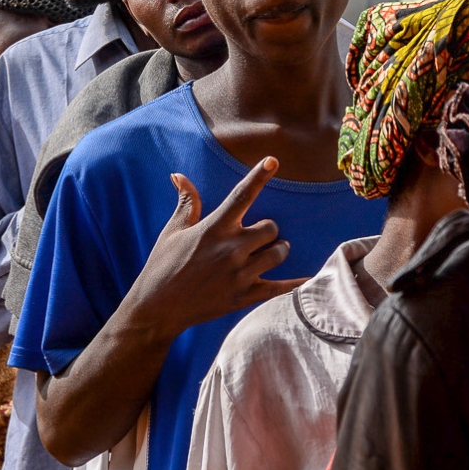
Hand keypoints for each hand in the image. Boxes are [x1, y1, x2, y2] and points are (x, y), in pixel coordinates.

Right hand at [129, 158, 309, 337]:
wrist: (159, 308)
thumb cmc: (163, 266)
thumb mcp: (172, 232)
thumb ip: (186, 203)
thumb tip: (178, 175)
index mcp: (214, 229)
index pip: (242, 195)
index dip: (259, 176)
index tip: (273, 160)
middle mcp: (231, 249)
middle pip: (270, 227)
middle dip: (269, 228)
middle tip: (261, 234)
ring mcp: (240, 274)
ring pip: (278, 253)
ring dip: (279, 249)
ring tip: (274, 250)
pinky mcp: (245, 296)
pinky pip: (280, 287)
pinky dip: (296, 283)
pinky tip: (310, 277)